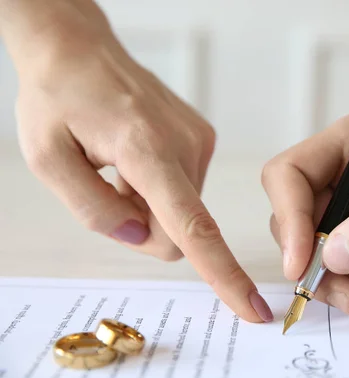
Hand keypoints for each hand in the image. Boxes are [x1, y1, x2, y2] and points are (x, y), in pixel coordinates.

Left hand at [3, 0, 272, 321]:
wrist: (80, 50)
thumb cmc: (58, 98)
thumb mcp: (48, 158)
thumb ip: (93, 209)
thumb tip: (139, 235)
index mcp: (147, 151)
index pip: (193, 227)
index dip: (223, 274)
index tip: (252, 308)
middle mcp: (184, 146)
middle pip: (179, 230)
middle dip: (144, 229)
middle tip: (109, 191)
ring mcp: (198, 141)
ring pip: (183, 210)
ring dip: (148, 205)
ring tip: (120, 167)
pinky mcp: (202, 139)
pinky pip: (185, 188)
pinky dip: (159, 188)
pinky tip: (136, 158)